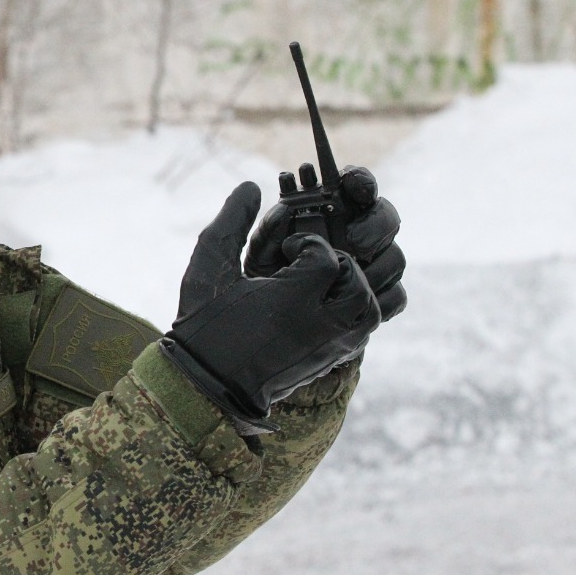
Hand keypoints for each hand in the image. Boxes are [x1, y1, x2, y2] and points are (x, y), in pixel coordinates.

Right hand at [161, 182, 381, 429]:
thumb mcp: (210, 268)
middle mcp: (319, 324)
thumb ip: (231, 224)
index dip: (306, 245)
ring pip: (371, 307)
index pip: (325, 257)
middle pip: (357, 281)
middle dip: (338, 264)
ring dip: (353, 287)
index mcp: (291, 300)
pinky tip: (328, 305)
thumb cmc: (204, 325)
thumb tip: (250, 186)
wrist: (208, 388)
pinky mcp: (332, 360)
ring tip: (325, 284)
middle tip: (311, 265)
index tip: (284, 252)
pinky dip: (357, 312)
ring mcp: (330, 346)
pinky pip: (366, 332)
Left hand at [246, 165, 407, 320]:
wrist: (269, 335)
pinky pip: (396, 296)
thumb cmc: (263, 282)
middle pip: (385, 218)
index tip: (352, 186)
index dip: (361, 181)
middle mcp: (357, 236)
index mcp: (332, 214)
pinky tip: (355, 306)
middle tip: (352, 242)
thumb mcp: (258, 254)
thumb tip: (271, 202)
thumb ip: (266, 230)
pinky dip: (381, 300)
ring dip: (377, 267)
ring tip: (349, 280)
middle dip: (375, 226)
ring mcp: (372, 268)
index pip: (357, 187)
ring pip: (395, 257)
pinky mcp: (378, 301)